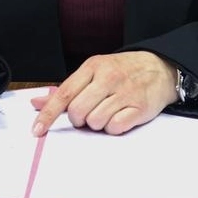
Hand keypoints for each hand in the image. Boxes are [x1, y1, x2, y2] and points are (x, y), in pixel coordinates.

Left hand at [30, 51, 177, 136]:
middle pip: (78, 111)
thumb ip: (66, 89)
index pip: (64, 94)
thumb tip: (36, 103)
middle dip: (79, 119)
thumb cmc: (123, 71)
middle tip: (89, 112)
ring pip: (95, 122)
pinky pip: (115, 127)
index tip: (37, 131)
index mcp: (93, 67)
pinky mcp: (139, 107)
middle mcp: (108, 78)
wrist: (161, 68)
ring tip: (108, 111)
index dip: (48, 115)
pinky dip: (114, 126)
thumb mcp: (94, 72)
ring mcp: (125, 92)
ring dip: (98, 123)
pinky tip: (120, 116)